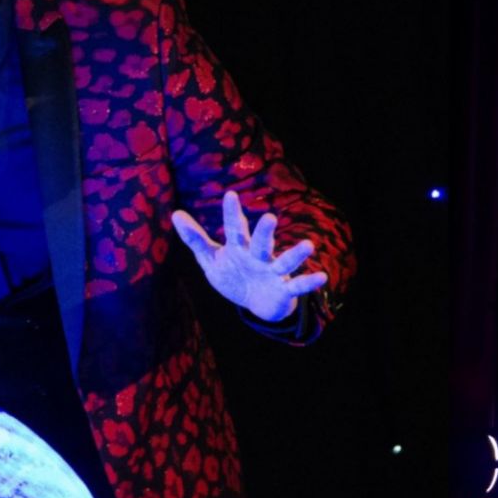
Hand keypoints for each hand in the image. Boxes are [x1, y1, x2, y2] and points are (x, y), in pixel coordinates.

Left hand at [171, 190, 328, 321]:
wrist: (256, 302)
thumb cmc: (233, 275)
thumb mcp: (211, 258)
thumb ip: (195, 238)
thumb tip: (175, 213)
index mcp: (240, 248)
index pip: (235, 229)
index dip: (232, 214)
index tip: (230, 195)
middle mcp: (259, 257)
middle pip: (261, 243)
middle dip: (265, 233)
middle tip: (269, 218)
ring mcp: (273, 272)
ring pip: (284, 262)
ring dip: (296, 255)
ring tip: (309, 246)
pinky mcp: (284, 289)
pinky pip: (298, 285)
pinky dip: (310, 281)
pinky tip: (322, 276)